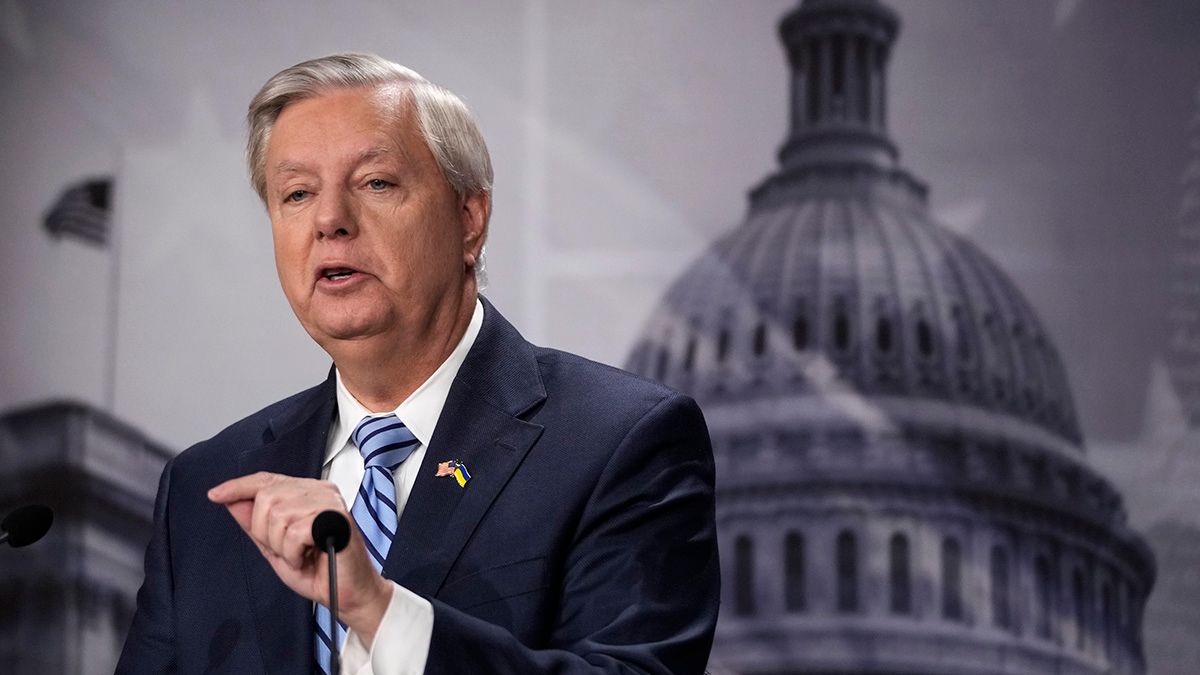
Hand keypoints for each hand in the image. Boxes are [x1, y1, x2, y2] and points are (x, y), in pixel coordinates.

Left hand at [207, 472, 392, 642]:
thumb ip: (255, 525)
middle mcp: (319, 491)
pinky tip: (308, 558)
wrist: (348, 594)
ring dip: (282, 546)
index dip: (239, 486)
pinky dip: (294, 553)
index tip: (215, 495)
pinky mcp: (336, 517)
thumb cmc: (318, 570)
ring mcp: (329, 502)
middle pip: (267, 498)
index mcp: (307, 493)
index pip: (267, 480)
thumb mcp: (275, 548)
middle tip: (286, 550)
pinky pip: (294, 532)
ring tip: (301, 555)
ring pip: (278, 515)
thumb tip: (232, 502)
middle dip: (265, 533)